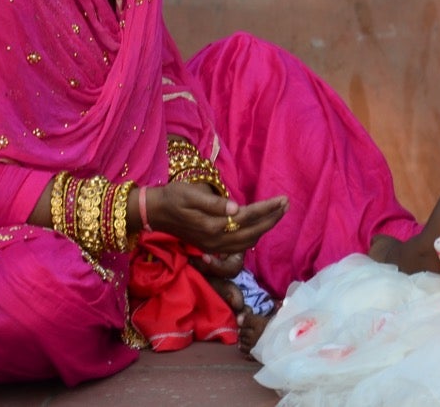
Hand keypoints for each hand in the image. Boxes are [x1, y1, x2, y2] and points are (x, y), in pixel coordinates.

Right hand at [149, 181, 286, 254]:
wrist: (153, 212)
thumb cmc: (172, 197)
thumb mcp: (189, 194)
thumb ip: (213, 203)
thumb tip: (235, 208)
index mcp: (212, 225)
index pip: (248, 217)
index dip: (267, 209)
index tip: (282, 199)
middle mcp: (216, 240)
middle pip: (253, 232)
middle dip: (272, 219)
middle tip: (286, 204)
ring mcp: (214, 246)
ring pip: (248, 241)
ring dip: (265, 228)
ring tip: (278, 212)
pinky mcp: (211, 246)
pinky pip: (239, 245)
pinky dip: (253, 235)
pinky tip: (259, 225)